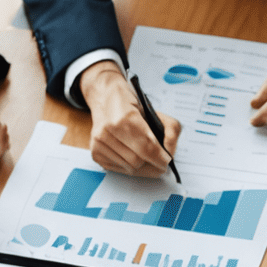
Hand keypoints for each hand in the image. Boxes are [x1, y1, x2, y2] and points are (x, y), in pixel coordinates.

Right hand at [80, 61, 179, 175]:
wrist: (105, 97)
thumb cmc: (130, 105)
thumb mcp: (154, 111)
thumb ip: (171, 129)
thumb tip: (170, 151)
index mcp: (125, 118)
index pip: (147, 147)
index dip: (160, 158)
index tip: (167, 160)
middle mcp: (108, 131)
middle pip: (138, 161)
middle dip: (152, 163)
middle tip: (160, 160)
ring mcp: (99, 143)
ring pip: (129, 167)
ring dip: (141, 166)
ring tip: (145, 156)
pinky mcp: (95, 152)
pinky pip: (119, 169)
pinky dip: (129, 166)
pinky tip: (132, 155)